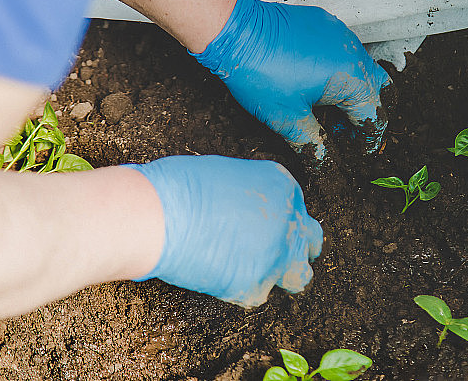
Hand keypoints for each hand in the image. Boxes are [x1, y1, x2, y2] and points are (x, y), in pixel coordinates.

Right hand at [123, 155, 322, 306]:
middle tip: (271, 253)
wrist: (155, 215)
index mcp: (282, 185)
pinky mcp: (257, 284)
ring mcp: (277, 254)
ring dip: (282, 275)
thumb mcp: (228, 174)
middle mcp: (289, 218)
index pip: (297, 210)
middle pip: (311, 241)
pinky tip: (218, 274)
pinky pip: (258, 293)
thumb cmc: (178, 188)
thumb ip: (253, 196)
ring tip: (253, 271)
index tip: (265, 230)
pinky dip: (241, 288)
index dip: (281, 223)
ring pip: (299, 276)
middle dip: (295, 247)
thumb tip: (249, 213)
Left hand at [191, 0, 391, 158]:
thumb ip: (314, 144)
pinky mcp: (324, 23)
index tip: (356, 152)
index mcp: (351, 78)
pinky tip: (311, 82)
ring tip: (324, 108)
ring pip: (361, 66)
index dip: (367, 139)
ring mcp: (339, 34)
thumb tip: (325, 164)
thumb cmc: (261, 73)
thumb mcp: (288, 119)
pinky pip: (343, 49)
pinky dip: (337, 70)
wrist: (236, 31)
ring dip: (351, 90)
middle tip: (343, 130)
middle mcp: (353, 52)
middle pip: (379, 88)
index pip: (374, 115)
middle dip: (367, 112)